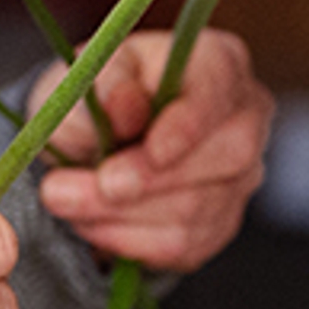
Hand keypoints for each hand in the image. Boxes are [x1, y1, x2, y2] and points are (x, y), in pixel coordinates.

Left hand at [31, 29, 273, 274]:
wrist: (93, 139)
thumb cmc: (98, 94)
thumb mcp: (86, 74)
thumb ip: (104, 85)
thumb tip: (125, 105)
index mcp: (219, 62)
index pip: (218, 91)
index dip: (187, 126)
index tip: (149, 151)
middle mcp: (244, 119)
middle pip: (223, 158)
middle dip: (142, 181)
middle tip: (63, 189)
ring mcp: (241, 177)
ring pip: (194, 210)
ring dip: (117, 214)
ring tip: (64, 198)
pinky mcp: (221, 223)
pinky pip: (183, 246)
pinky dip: (127, 239)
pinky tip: (92, 220)